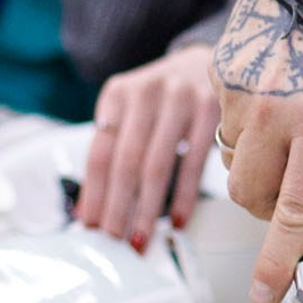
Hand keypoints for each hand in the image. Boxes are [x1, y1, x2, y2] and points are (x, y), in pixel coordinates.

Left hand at [78, 43, 220, 249]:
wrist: (209, 60)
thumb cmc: (165, 97)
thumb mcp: (133, 111)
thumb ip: (113, 152)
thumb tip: (91, 210)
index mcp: (117, 94)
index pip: (99, 152)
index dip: (93, 194)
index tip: (91, 226)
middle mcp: (146, 92)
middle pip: (125, 162)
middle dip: (118, 208)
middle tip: (114, 242)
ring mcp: (181, 97)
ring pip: (157, 165)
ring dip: (148, 208)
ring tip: (141, 239)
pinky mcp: (212, 107)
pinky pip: (193, 161)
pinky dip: (184, 194)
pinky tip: (177, 219)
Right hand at [212, 0, 302, 302]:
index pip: (294, 212)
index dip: (281, 261)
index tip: (270, 296)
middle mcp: (274, 112)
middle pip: (253, 196)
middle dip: (273, 204)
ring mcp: (240, 92)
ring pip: (233, 163)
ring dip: (260, 163)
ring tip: (295, 121)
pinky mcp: (218, 72)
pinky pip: (224, 125)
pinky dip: (247, 128)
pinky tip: (276, 92)